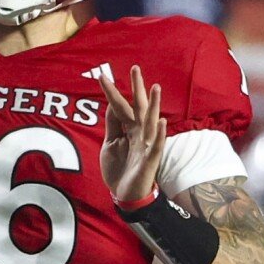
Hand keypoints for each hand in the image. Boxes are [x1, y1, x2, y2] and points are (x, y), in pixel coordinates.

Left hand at [97, 65, 165, 203]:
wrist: (125, 194)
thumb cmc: (120, 168)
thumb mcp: (110, 144)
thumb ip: (112, 125)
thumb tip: (111, 104)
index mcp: (129, 130)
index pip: (120, 107)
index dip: (112, 93)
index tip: (102, 76)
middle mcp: (139, 134)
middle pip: (138, 108)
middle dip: (137, 89)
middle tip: (134, 68)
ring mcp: (146, 145)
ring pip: (151, 122)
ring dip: (153, 105)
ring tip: (155, 87)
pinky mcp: (150, 160)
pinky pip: (156, 145)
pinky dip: (159, 134)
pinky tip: (161, 121)